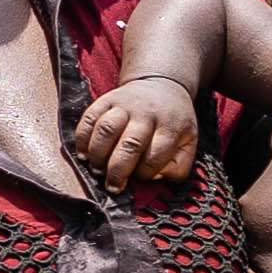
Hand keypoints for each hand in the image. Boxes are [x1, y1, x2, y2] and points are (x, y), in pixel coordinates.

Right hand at [74, 73, 201, 184]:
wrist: (161, 85)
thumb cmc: (173, 122)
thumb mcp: (189, 141)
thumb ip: (179, 164)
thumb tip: (157, 177)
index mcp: (170, 127)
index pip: (154, 157)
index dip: (144, 174)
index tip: (139, 179)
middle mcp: (147, 114)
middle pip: (129, 145)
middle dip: (117, 171)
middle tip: (112, 187)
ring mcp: (125, 105)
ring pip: (106, 129)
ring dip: (98, 155)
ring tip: (97, 170)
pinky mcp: (106, 99)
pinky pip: (89, 118)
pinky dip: (82, 138)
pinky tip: (84, 154)